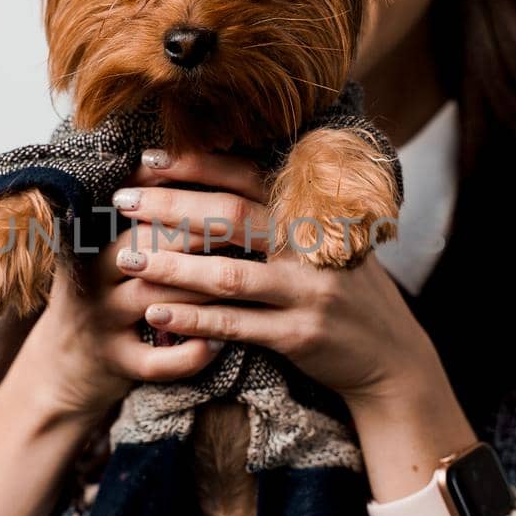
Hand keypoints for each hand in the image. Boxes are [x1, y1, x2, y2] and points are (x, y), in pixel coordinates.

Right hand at [0, 149, 253, 515]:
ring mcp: (105, 323)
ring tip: (246, 284)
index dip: (182, 194)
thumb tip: (188, 163)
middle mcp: (95, 279)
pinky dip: (191, 355)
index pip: (140, 208)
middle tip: (248, 228)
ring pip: (159, 301)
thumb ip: (140, 217)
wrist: (61, 368)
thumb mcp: (106, 253)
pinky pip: (157, 362)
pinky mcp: (117, 365)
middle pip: (150, 248)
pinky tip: (219, 345)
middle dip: (200, 236)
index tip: (226, 184)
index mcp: (96, 243)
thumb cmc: (103, 297)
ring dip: (205, 293)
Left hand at [110, 152, 443, 416]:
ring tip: (127, 260)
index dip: (198, 165)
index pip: (248, 177)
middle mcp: (311, 246)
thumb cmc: (347, 291)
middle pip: (231, 218)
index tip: (149, 159)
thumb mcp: (331, 239)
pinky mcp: (300, 336)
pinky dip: (192, 319)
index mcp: (314, 213)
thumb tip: (222, 178)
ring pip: (227, 275)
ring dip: (171, 267)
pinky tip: (156, 316)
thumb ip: (288, 212)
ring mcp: (307, 292)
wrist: (392, 357)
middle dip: (171, 207)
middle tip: (123, 201)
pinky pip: (236, 325)